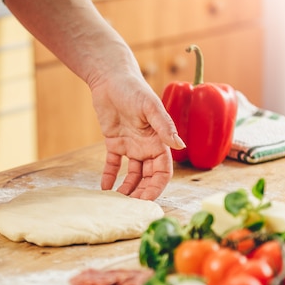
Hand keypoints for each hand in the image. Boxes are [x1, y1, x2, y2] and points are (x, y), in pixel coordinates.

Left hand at [90, 69, 184, 199]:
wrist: (110, 78)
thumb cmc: (133, 88)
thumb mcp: (150, 107)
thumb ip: (164, 126)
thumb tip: (179, 145)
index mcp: (158, 141)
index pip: (163, 170)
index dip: (157, 186)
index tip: (146, 200)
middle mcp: (147, 146)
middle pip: (148, 176)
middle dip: (142, 192)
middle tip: (130, 206)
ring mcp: (131, 145)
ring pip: (132, 174)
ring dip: (127, 188)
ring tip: (118, 200)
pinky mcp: (114, 142)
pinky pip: (113, 164)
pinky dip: (109, 176)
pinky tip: (104, 188)